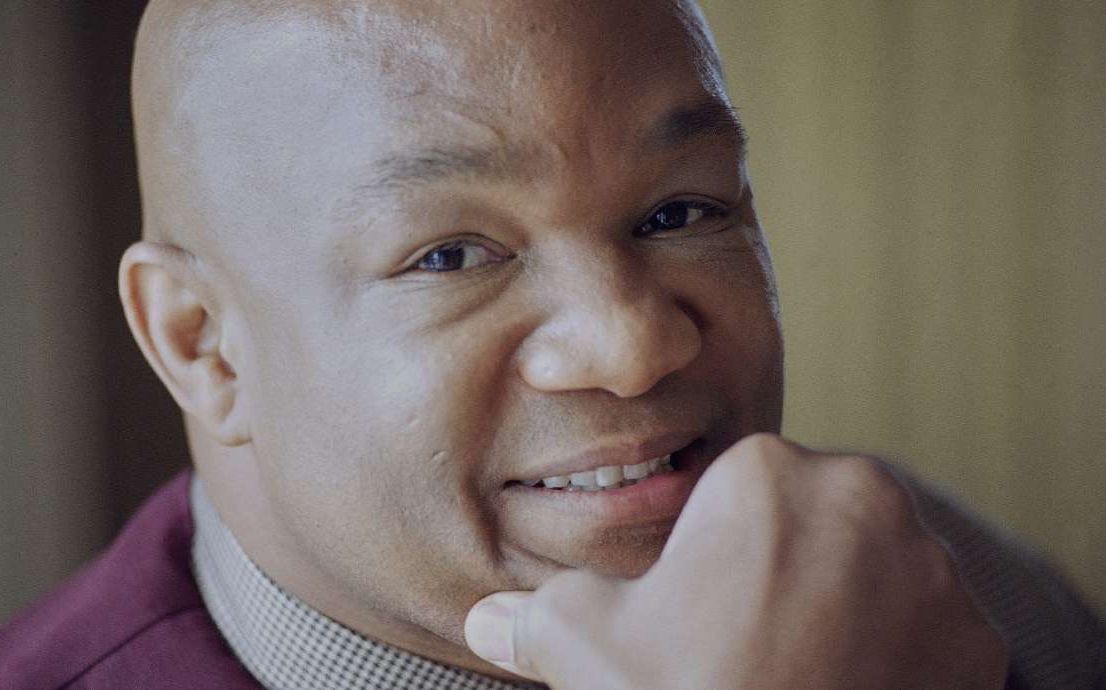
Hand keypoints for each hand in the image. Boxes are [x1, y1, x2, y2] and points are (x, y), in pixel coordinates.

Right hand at [464, 433, 1007, 688]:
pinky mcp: (979, 643)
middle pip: (815, 515)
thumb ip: (534, 614)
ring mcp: (935, 574)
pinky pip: (929, 627)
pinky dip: (898, 653)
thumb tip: (486, 620)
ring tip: (792, 666)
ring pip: (877, 566)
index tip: (703, 599)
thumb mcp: (583, 647)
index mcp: (769, 473)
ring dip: (845, 602)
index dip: (714, 545)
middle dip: (785, 562)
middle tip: (745, 635)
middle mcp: (868, 499)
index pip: (739, 485)